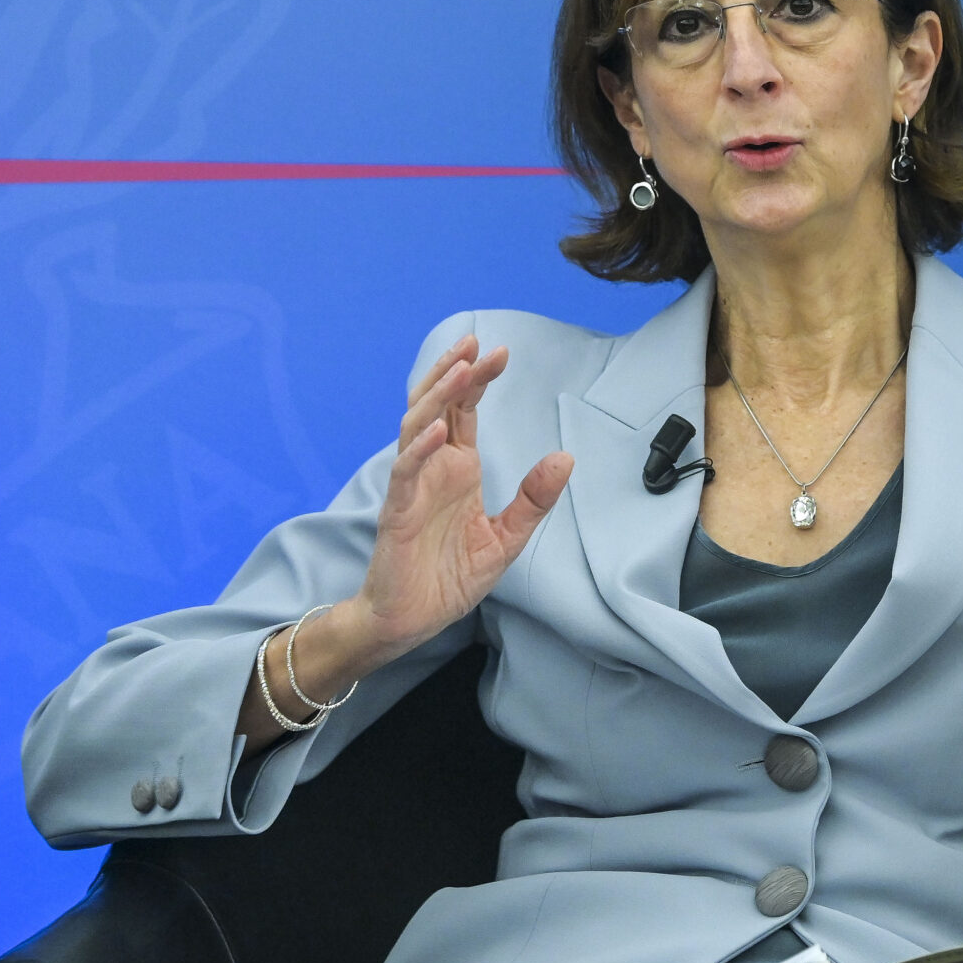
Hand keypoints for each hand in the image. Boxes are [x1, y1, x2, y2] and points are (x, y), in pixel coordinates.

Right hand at [348, 336, 572, 660]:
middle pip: (438, 404)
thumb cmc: (449, 577)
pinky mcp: (397, 511)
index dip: (479, 379)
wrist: (412, 620)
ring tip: (461, 369)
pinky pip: (404, 472)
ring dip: (438, 396)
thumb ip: (534, 500)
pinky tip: (438, 431)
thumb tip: (565, 458)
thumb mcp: (506, 538)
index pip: (465, 411)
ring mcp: (412, 485)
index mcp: (457, 468)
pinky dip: (419, 449)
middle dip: (456, 371)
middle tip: (478, 342)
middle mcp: (432, 468)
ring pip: (417, 426)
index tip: (501, 352)